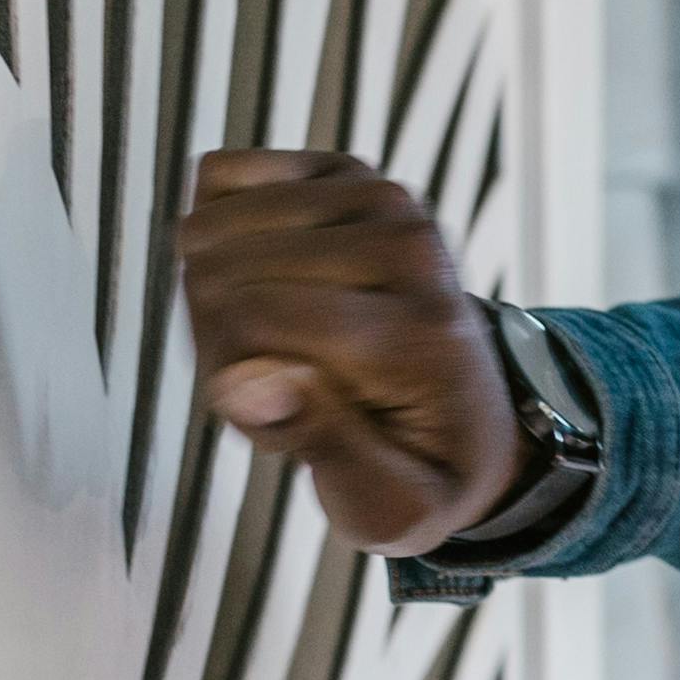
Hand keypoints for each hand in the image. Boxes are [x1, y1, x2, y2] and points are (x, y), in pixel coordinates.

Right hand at [171, 148, 524, 553]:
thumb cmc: (416, 467)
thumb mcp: (387, 507)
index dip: (226, 383)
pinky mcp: (350, 171)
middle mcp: (409, 246)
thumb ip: (322, 446)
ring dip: (219, 297)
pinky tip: (269, 281)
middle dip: (222, 344)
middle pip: (220, 274)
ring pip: (210, 230)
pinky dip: (222, 236)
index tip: (276, 423)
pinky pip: (220, 178)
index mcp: (420, 333)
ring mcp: (382, 197)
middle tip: (280, 387)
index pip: (247, 319)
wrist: (470, 418)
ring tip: (280, 341)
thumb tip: (247, 379)